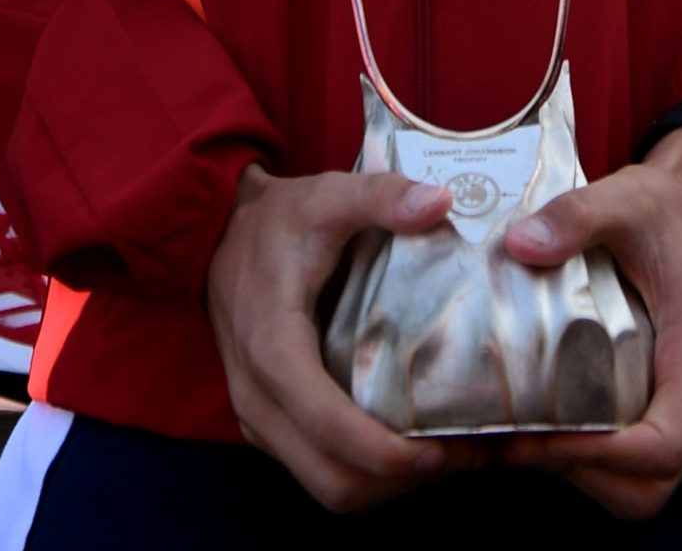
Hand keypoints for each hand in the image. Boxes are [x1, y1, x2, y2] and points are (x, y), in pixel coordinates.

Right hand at [205, 164, 475, 511]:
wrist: (219, 232)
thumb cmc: (278, 218)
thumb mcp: (327, 196)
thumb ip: (381, 195)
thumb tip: (441, 201)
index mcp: (272, 348)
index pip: (329, 427)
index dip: (388, 453)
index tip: (444, 447)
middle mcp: (259, 398)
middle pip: (333, 480)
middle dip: (400, 480)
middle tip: (462, 455)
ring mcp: (260, 418)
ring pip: (327, 486)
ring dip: (388, 486)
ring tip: (448, 453)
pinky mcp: (268, 424)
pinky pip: (318, 471)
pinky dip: (366, 473)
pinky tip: (410, 443)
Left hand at [500, 127, 681, 517]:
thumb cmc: (662, 210)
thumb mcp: (623, 198)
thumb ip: (576, 216)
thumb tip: (521, 244)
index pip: (663, 445)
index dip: (604, 456)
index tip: (544, 437)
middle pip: (648, 485)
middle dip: (583, 475)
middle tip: (521, 442)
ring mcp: (671, 405)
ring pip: (635, 487)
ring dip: (578, 476)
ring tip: (519, 440)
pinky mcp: (650, 403)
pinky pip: (624, 464)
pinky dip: (582, 464)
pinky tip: (535, 428)